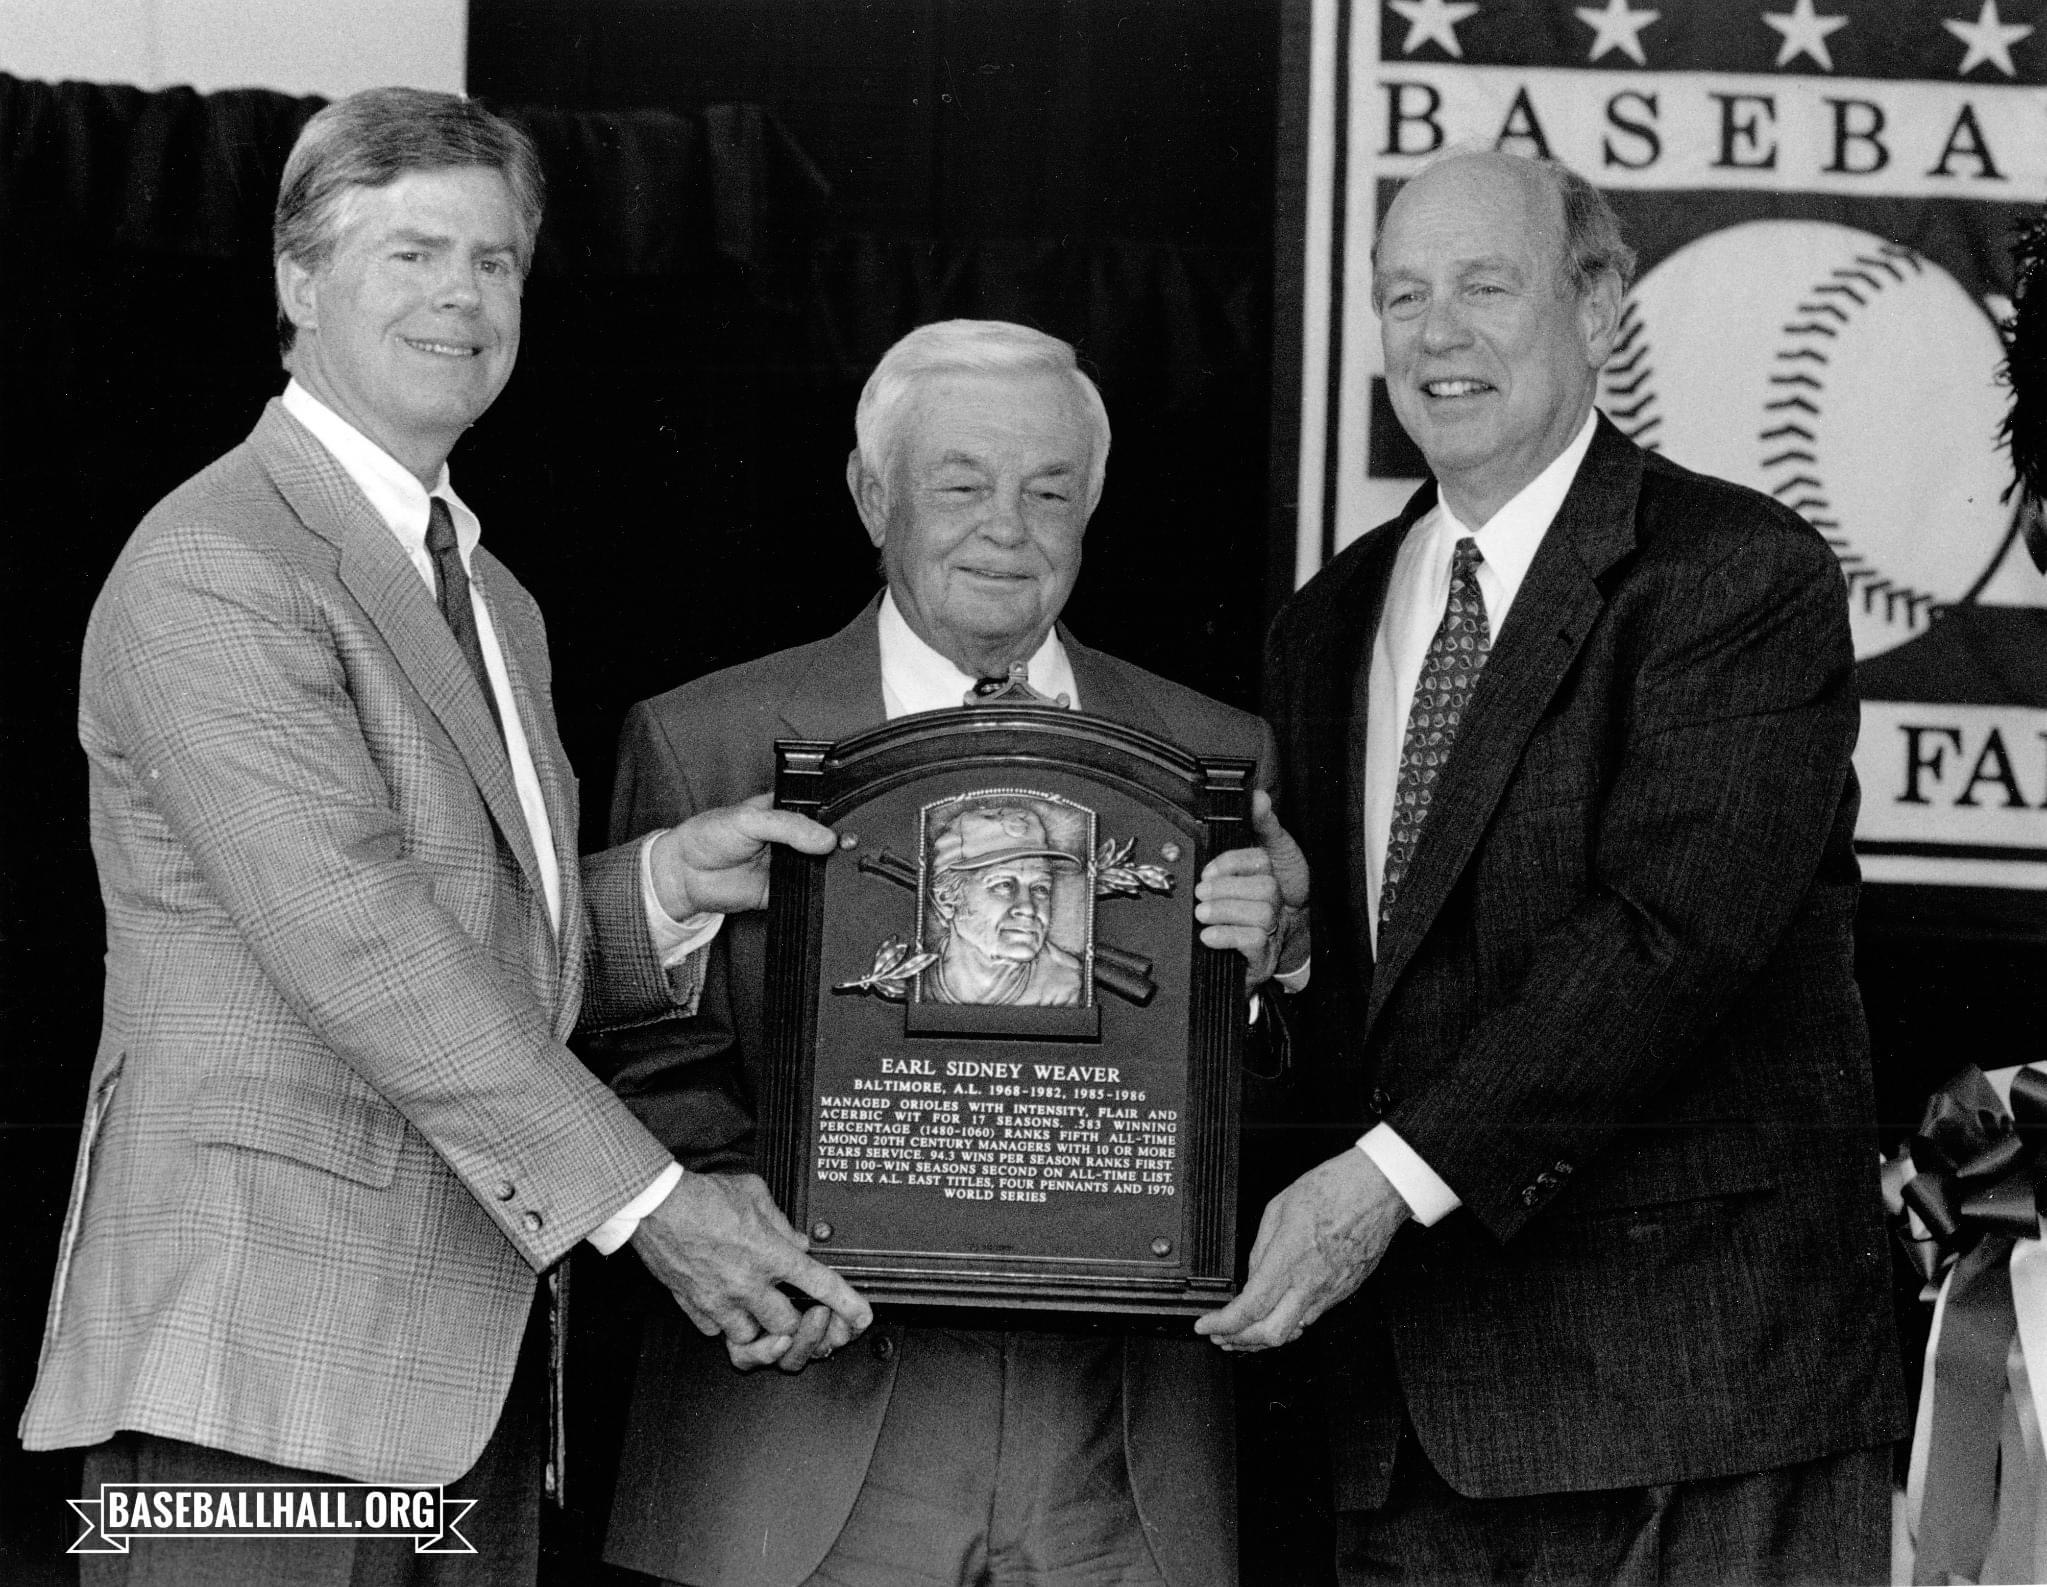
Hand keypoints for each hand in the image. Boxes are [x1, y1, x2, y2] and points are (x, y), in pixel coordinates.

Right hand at [630, 1170, 870, 1372]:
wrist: (655, 1206)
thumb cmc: (703, 1196)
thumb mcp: (755, 1192)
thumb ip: (782, 1222)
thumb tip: (800, 1241)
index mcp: (770, 1253)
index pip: (820, 1285)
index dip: (848, 1305)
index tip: (862, 1316)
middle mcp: (748, 1283)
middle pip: (788, 1325)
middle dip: (797, 1321)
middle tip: (797, 1310)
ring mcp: (720, 1300)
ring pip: (753, 1339)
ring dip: (762, 1330)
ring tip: (762, 1312)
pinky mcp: (695, 1308)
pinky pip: (717, 1334)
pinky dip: (727, 1326)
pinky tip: (730, 1308)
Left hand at [646, 793, 836, 918]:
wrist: (686, 873)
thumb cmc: (708, 835)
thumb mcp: (749, 818)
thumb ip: (789, 825)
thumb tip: (824, 838)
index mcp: (785, 810)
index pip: (819, 811)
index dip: (833, 818)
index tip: (844, 825)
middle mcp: (790, 838)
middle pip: (824, 840)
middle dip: (833, 845)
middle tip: (835, 846)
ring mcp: (788, 864)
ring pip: (819, 867)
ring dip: (824, 868)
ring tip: (820, 862)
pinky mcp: (783, 890)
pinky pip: (806, 892)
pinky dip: (811, 890)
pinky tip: (809, 881)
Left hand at [1193, 790, 1310, 987]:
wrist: (1257, 948)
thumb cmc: (1247, 901)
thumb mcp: (1250, 859)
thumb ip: (1258, 824)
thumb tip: (1257, 794)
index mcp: (1271, 872)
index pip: (1260, 859)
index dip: (1232, 862)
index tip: (1207, 870)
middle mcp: (1276, 900)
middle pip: (1265, 888)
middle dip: (1228, 888)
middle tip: (1201, 893)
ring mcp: (1274, 930)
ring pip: (1261, 914)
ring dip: (1226, 911)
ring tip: (1202, 913)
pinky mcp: (1264, 957)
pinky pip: (1254, 943)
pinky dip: (1229, 936)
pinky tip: (1208, 936)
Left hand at [1194, 1148, 1407, 1350]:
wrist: (1379, 1189)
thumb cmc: (1335, 1188)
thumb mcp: (1279, 1207)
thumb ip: (1260, 1248)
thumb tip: (1252, 1275)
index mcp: (1288, 1260)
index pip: (1249, 1308)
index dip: (1222, 1324)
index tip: (1206, 1325)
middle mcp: (1310, 1283)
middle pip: (1271, 1335)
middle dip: (1240, 1343)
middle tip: (1221, 1337)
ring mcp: (1331, 1291)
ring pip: (1293, 1332)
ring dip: (1264, 1338)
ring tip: (1243, 1334)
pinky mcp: (1345, 1291)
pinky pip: (1312, 1317)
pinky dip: (1289, 1324)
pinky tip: (1277, 1317)